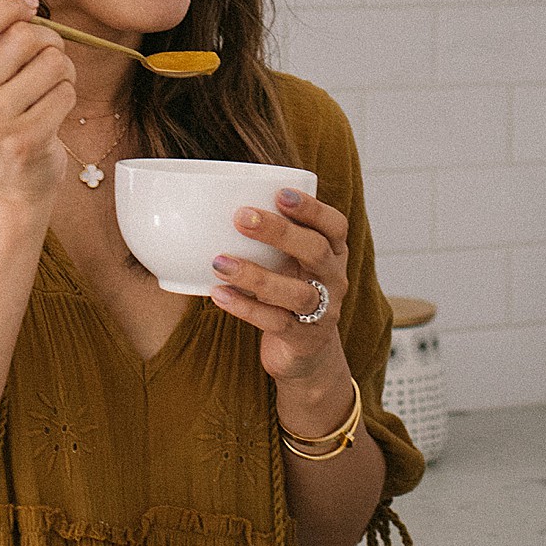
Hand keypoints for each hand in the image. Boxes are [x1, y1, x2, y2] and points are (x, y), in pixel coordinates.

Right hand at [0, 0, 75, 207]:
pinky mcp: (26, 140)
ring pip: (53, 62)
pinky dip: (68, 96)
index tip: (29, 8)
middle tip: (47, 59)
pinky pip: (66, 92)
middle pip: (25, 37)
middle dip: (48, 41)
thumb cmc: (0, 115)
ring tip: (51, 87)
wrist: (9, 183)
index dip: (10, 6)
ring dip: (64, 70)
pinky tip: (54, 111)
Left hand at [208, 186, 349, 387]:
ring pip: (296, 293)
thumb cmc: (288, 291)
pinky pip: (276, 323)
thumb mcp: (288, 262)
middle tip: (240, 217)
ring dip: (256, 275)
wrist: (305, 353)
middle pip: (316, 251)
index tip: (279, 193)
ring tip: (219, 262)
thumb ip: (268, 236)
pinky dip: (245, 308)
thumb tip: (210, 203)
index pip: (335, 225)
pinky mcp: (304, 339)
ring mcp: (323, 311)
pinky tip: (218, 294)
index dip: (312, 208)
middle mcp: (334, 279)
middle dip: (279, 232)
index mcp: (333, 253)